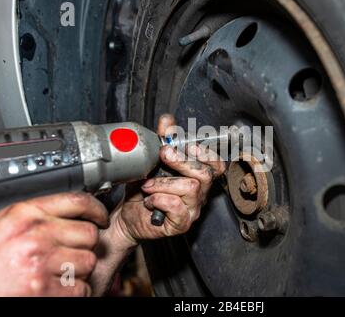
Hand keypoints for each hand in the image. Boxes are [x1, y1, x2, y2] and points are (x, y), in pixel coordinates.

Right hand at [0, 193, 108, 295]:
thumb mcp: (3, 227)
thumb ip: (34, 216)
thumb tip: (69, 212)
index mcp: (25, 215)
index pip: (78, 201)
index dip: (96, 209)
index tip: (100, 216)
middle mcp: (36, 236)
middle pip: (90, 234)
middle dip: (83, 245)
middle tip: (68, 254)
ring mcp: (43, 265)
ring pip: (89, 261)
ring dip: (79, 270)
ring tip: (57, 273)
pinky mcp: (48, 292)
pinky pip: (82, 288)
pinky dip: (74, 292)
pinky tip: (55, 290)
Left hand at [113, 114, 225, 243]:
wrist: (127, 214)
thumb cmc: (143, 189)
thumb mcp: (151, 160)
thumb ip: (163, 139)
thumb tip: (168, 120)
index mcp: (197, 177)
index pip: (216, 165)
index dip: (205, 153)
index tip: (185, 145)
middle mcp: (200, 193)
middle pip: (205, 174)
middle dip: (182, 161)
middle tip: (163, 155)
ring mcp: (192, 209)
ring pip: (191, 188)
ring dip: (164, 182)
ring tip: (148, 185)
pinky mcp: (181, 223)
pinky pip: (176, 207)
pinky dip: (159, 199)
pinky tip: (149, 200)